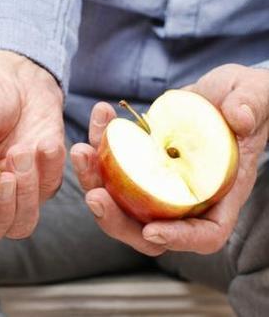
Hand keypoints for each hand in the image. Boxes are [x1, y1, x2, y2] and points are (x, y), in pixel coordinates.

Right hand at [0, 50, 65, 246]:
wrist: (17, 76)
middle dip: (3, 207)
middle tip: (6, 175)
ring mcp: (17, 191)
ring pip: (24, 220)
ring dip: (27, 190)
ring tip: (23, 151)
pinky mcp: (45, 178)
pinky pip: (51, 189)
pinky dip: (50, 169)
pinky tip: (46, 143)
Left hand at [70, 64, 268, 254]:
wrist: (220, 92)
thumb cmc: (247, 100)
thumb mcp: (256, 96)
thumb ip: (251, 106)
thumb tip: (240, 117)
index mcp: (218, 194)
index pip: (203, 234)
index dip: (178, 240)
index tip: (152, 231)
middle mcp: (183, 197)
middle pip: (146, 229)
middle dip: (115, 219)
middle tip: (94, 195)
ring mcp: (155, 183)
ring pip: (118, 201)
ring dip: (93, 179)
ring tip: (82, 151)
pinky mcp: (136, 163)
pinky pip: (109, 166)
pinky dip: (98, 145)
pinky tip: (100, 117)